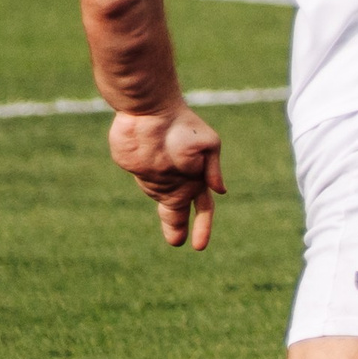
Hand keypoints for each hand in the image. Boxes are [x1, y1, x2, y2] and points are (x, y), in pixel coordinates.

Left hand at [109, 104, 224, 249]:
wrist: (149, 112)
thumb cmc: (182, 126)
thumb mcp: (206, 145)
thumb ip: (211, 169)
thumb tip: (219, 192)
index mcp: (197, 177)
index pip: (202, 208)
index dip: (202, 227)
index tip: (197, 246)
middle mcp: (179, 180)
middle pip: (182, 210)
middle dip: (181, 227)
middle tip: (180, 243)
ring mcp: (158, 176)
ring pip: (165, 204)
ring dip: (170, 221)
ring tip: (174, 239)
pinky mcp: (138, 169)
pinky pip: (147, 186)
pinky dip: (151, 194)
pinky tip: (156, 197)